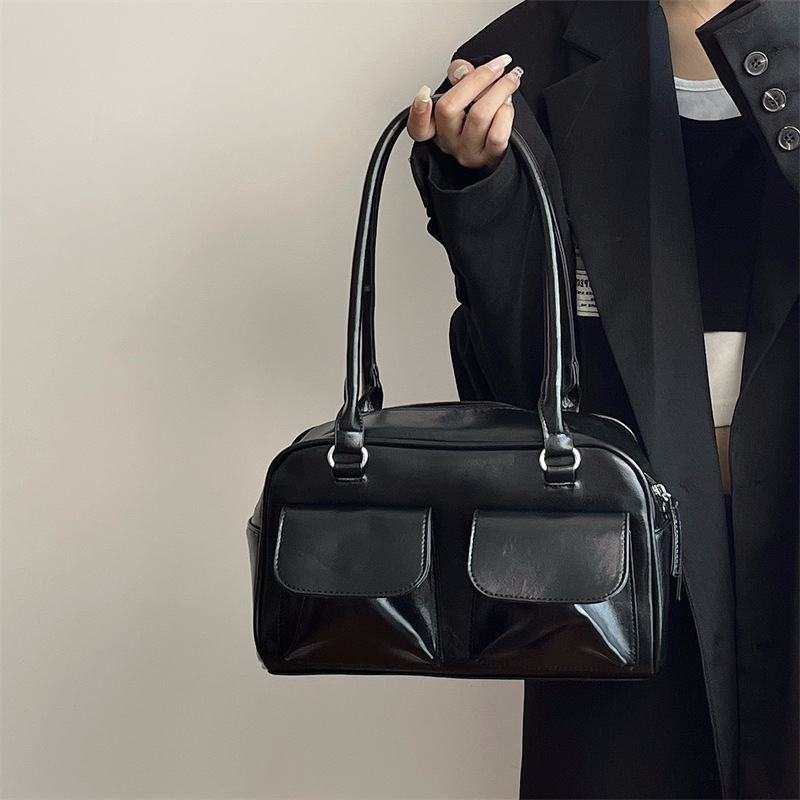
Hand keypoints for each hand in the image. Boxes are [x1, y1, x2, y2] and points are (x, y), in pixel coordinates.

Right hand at [406, 54, 523, 172]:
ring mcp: (468, 152)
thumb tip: (461, 70)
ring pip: (478, 116)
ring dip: (500, 91)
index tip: (424, 93)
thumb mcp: (466, 96)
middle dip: (479, 78)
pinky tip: (508, 105)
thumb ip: (459, 76)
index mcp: (437, 128)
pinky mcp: (490, 158)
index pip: (418, 127)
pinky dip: (506, 113)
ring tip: (510, 81)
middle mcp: (449, 142)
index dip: (418, 111)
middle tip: (499, 66)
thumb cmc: (482, 121)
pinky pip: (497, 134)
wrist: (504, 149)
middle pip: (450, 107)